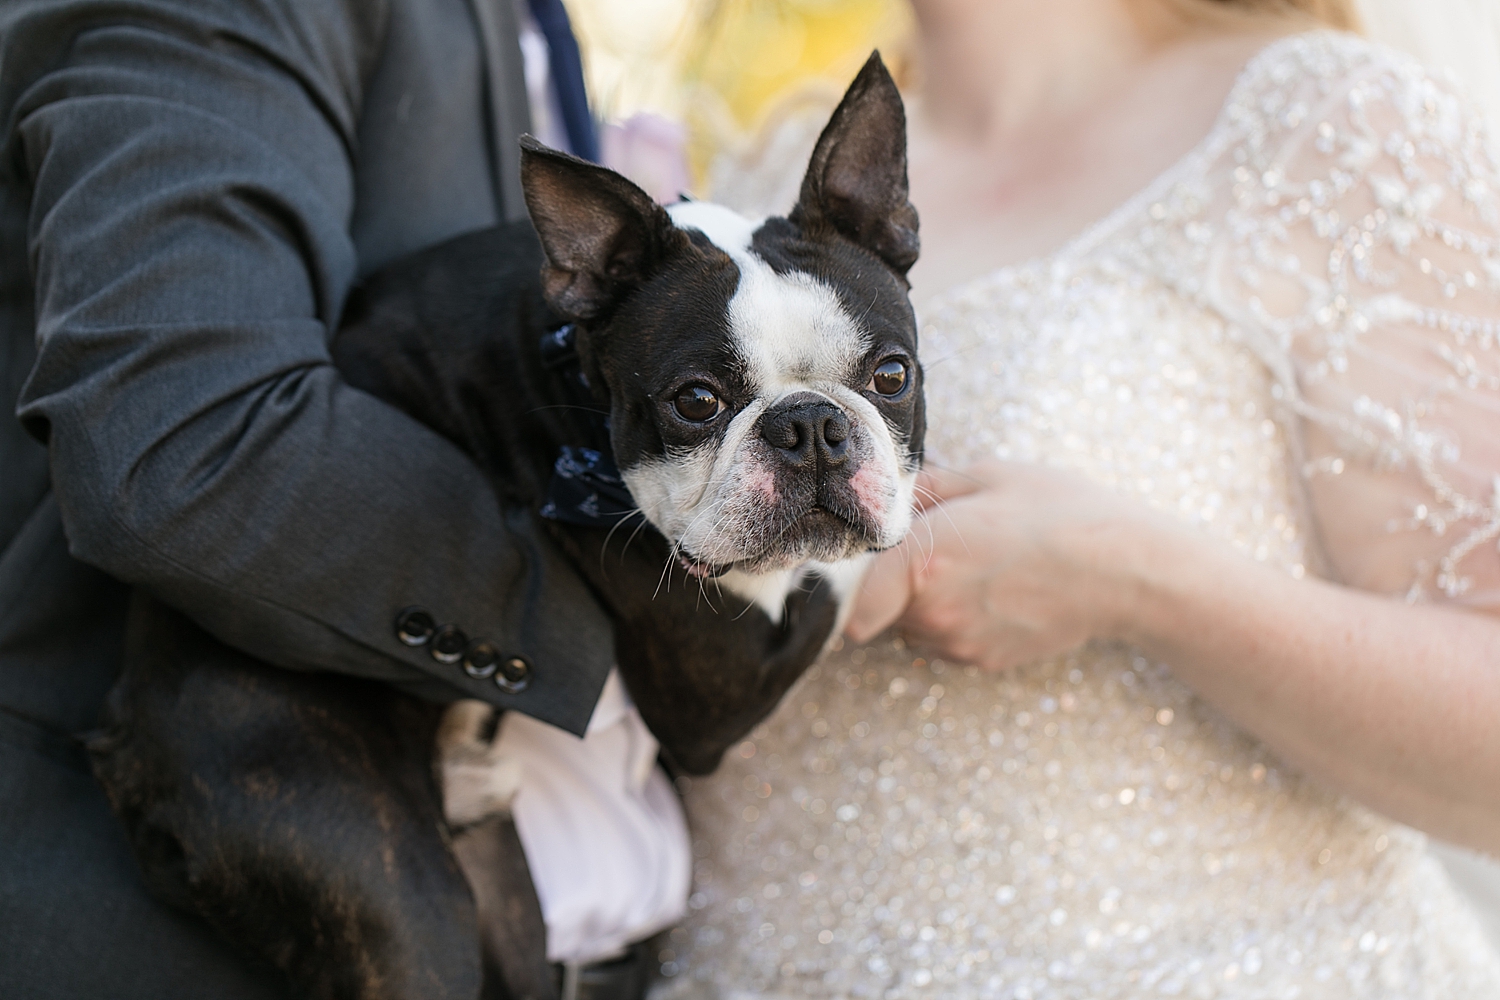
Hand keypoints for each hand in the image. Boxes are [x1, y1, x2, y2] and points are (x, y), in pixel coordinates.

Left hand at [847, 460, 1177, 670]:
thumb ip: (924, 489)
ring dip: (922, 601)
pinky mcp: (980, 661)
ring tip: (973, 567)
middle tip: (934, 546)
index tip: (856, 561)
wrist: (1124, 571)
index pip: (846, 594)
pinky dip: (954, 621)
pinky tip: (994, 591)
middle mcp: (930, 610)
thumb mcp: (987, 477)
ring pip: (908, 625)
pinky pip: (943, 641)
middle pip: (875, 604)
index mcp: (922, 558)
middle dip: (890, 578)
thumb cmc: (1061, 513)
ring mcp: (956, 642)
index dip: (845, 577)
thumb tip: (885, 494)